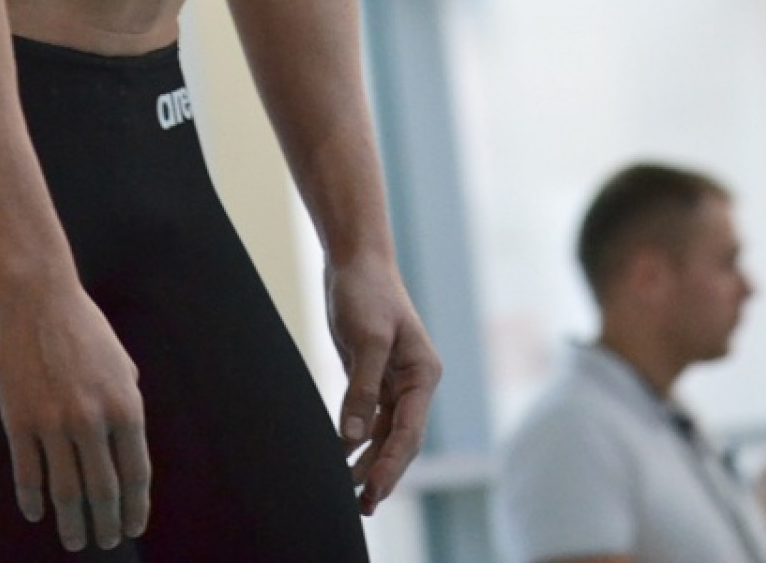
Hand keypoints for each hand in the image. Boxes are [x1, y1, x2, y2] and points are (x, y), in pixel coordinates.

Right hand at [0, 280, 150, 551]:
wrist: (39, 297)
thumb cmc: (83, 326)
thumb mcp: (120, 361)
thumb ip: (126, 398)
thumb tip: (126, 436)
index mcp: (125, 403)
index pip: (136, 472)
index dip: (137, 506)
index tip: (135, 526)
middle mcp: (93, 419)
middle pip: (104, 490)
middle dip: (107, 523)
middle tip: (106, 541)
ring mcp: (54, 423)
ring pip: (66, 492)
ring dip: (71, 523)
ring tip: (74, 539)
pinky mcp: (19, 421)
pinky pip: (28, 475)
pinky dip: (33, 500)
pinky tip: (37, 513)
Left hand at [326, 253, 440, 514]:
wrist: (355, 260)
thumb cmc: (367, 291)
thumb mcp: (366, 338)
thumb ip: (361, 388)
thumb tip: (351, 438)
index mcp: (423, 374)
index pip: (409, 431)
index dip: (392, 465)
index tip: (373, 491)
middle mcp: (414, 382)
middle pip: (401, 439)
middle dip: (384, 473)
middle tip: (362, 507)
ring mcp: (394, 381)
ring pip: (385, 434)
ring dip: (370, 463)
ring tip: (352, 495)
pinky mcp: (373, 376)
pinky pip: (369, 418)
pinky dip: (358, 441)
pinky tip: (342, 460)